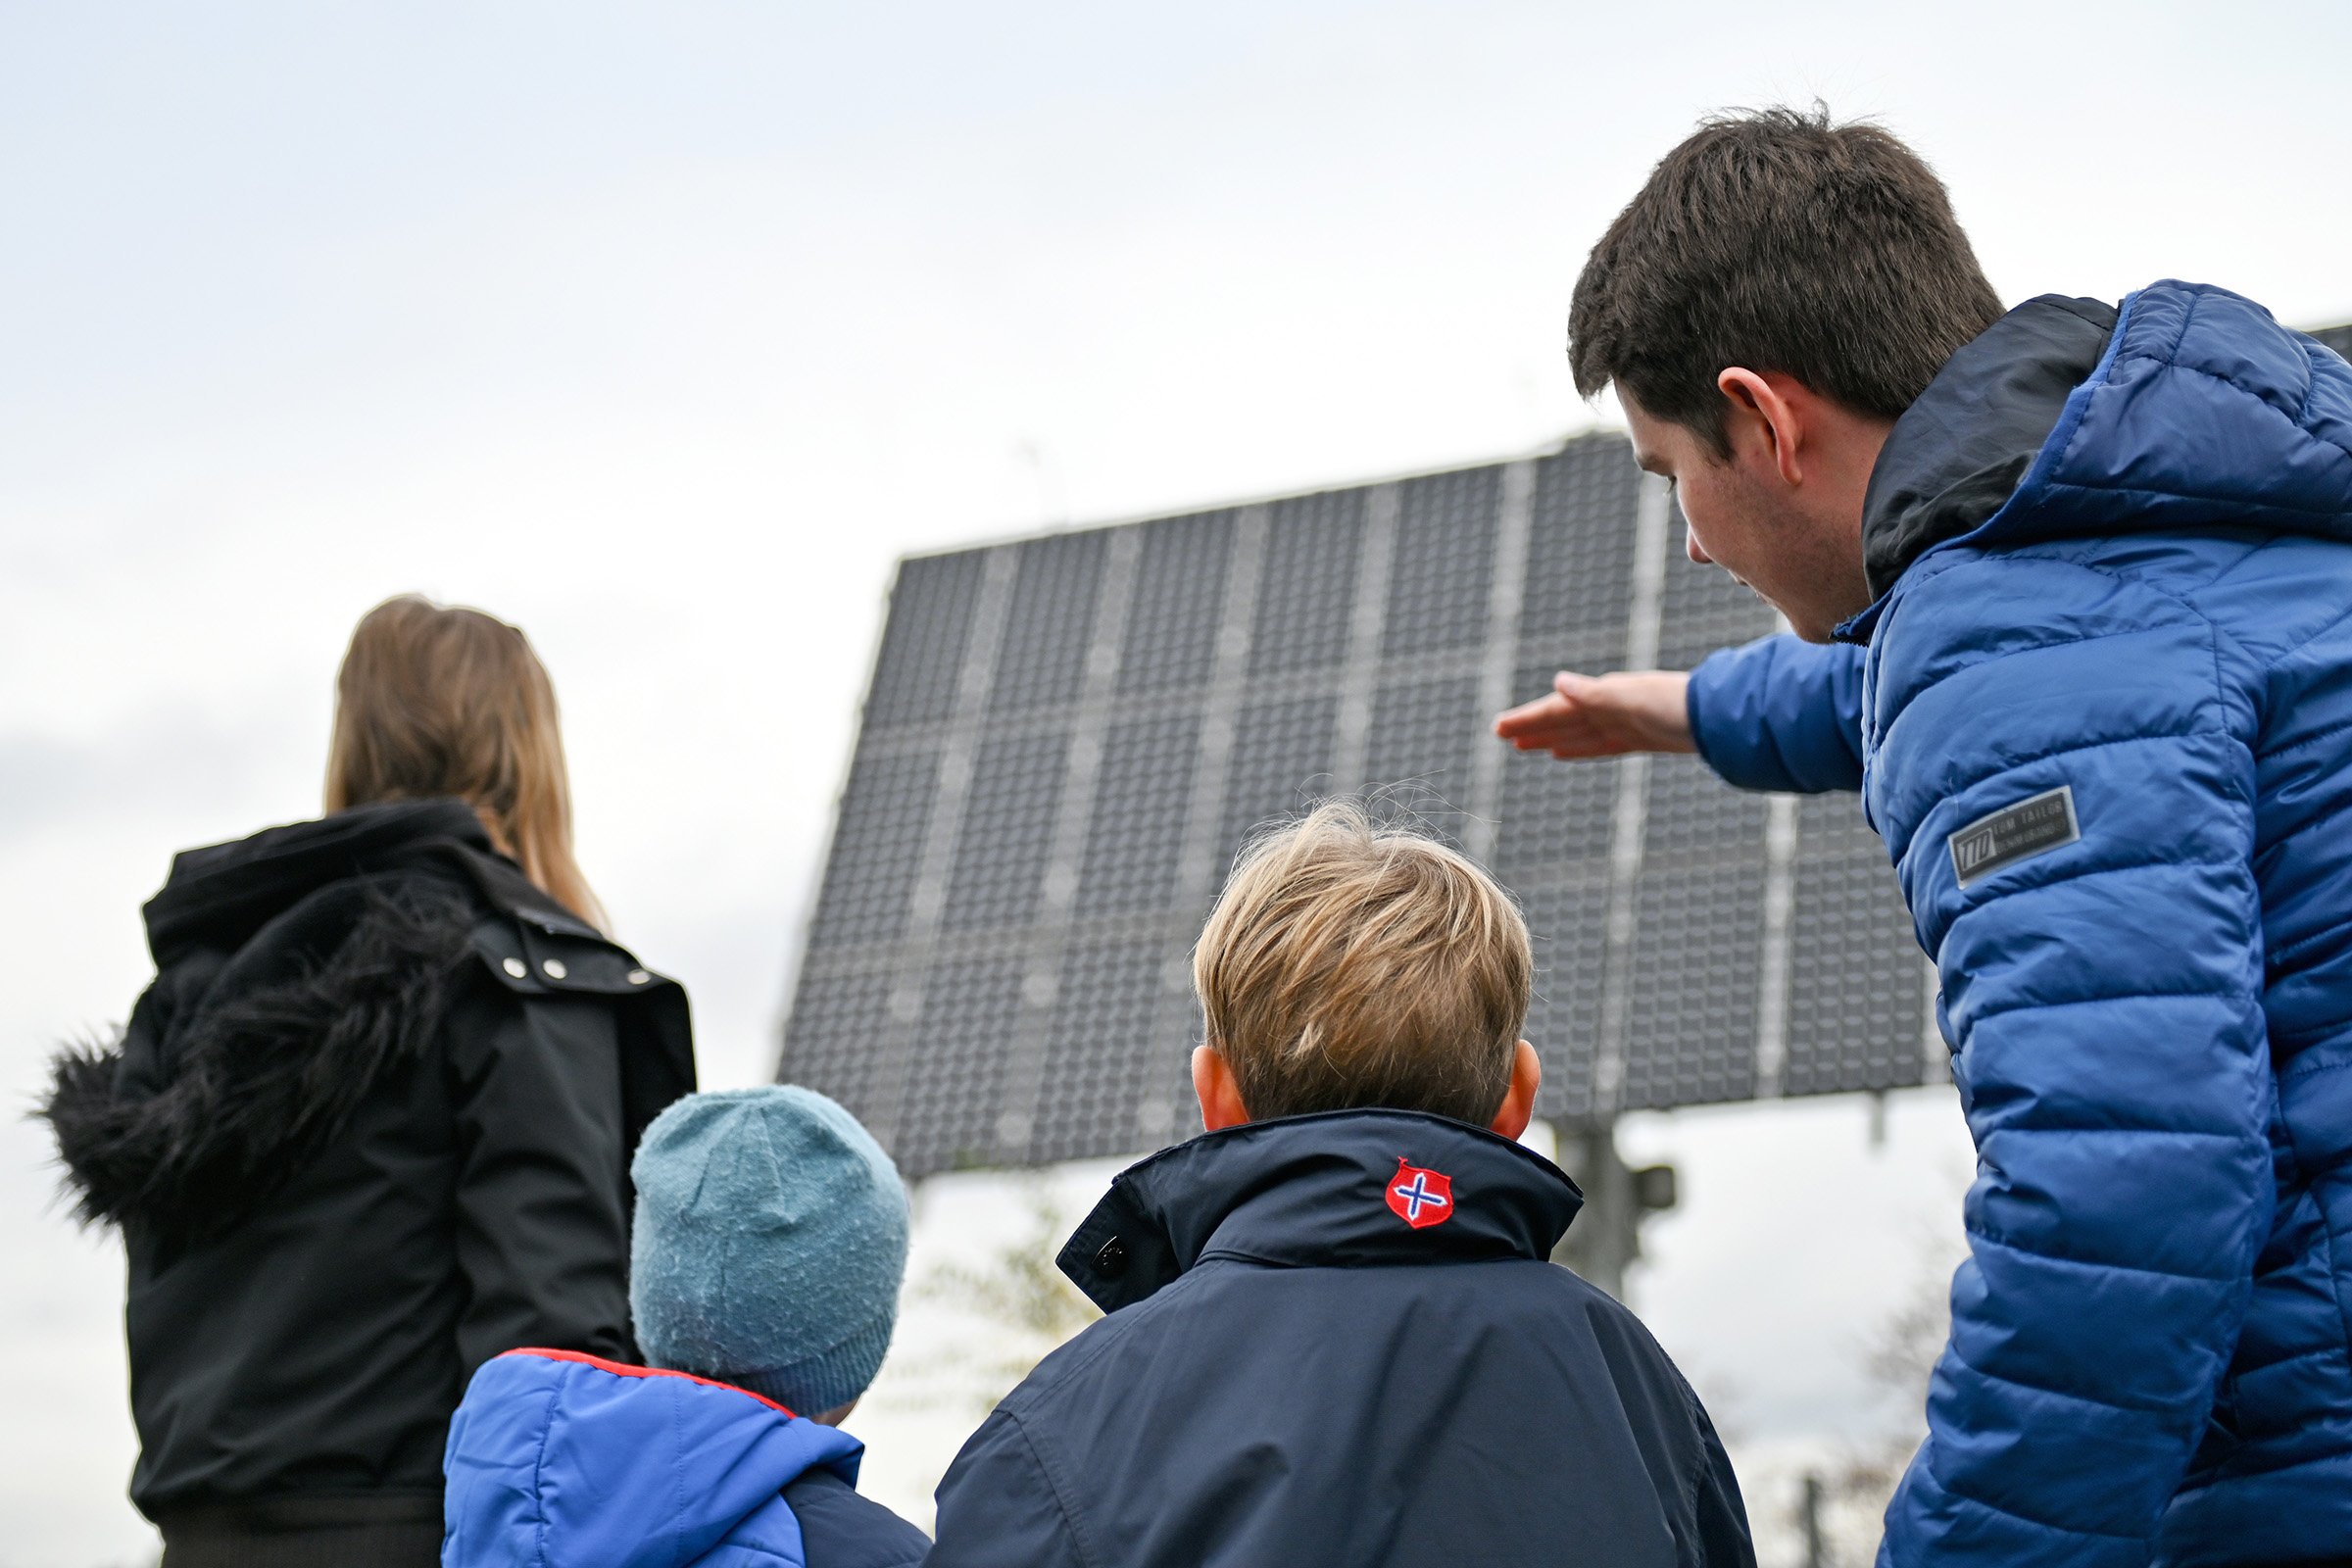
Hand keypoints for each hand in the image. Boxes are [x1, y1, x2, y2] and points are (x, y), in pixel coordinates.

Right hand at [1493, 671, 1694, 759]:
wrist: (1720, 718)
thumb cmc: (1677, 705)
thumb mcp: (1631, 699)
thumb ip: (1595, 694)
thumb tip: (1558, 682)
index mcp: (1606, 696)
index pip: (1557, 708)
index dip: (1529, 718)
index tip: (1499, 727)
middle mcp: (1612, 706)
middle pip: (1564, 718)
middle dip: (1533, 726)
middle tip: (1501, 734)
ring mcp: (1626, 722)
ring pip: (1578, 731)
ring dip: (1551, 737)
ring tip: (1524, 745)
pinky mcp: (1641, 738)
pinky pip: (1600, 743)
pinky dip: (1578, 747)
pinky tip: (1564, 751)